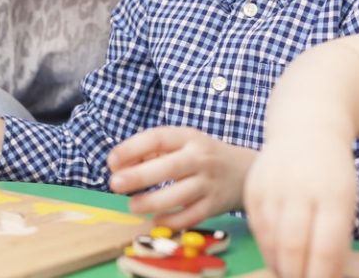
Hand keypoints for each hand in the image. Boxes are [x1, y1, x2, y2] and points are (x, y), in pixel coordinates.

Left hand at [107, 126, 255, 229]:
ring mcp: (209, 182)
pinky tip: (155, 220)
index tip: (112, 160)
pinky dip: (172, 221)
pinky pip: (191, 216)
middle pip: (169, 167)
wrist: (246, 170)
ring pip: (180, 194)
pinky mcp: (214, 205)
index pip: (158, 137)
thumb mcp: (183, 143)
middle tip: (115, 184)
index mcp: (189, 137)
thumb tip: (121, 165)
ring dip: (152, 202)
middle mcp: (200, 158)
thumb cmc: (203, 155)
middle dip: (139, 176)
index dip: (133, 148)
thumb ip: (153, 151)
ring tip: (132, 206)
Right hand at [243, 137, 356, 277]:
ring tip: (289, 273)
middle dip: (296, 274)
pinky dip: (266, 246)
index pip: (325, 246)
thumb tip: (325, 275)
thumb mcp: (346, 201)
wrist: (304, 131)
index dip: (321, 274)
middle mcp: (300, 188)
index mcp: (333, 193)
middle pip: (292, 245)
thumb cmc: (331, 173)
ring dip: (279, 264)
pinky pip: (256, 226)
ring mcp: (272, 185)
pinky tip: (276, 255)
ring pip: (270, 239)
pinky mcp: (252, 186)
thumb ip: (337, 238)